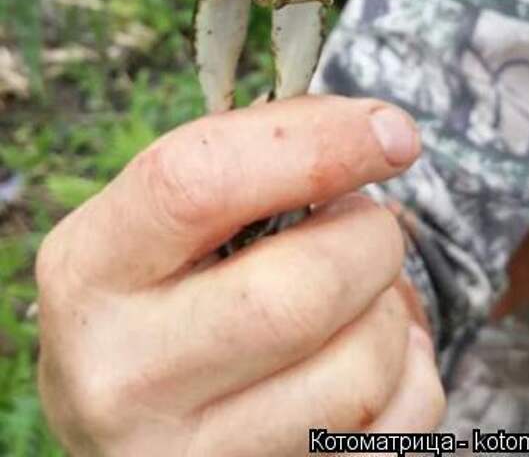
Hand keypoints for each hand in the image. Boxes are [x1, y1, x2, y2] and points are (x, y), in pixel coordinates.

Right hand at [36, 95, 444, 455]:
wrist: (125, 427)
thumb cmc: (162, 294)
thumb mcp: (161, 226)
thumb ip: (246, 167)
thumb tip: (378, 134)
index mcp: (90, 270)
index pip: (199, 184)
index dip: (315, 143)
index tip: (390, 129)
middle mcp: (122, 376)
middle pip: (300, 290)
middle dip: (370, 237)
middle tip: (366, 224)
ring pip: (358, 372)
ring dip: (394, 311)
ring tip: (364, 293)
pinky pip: (391, 436)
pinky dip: (412, 377)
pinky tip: (371, 355)